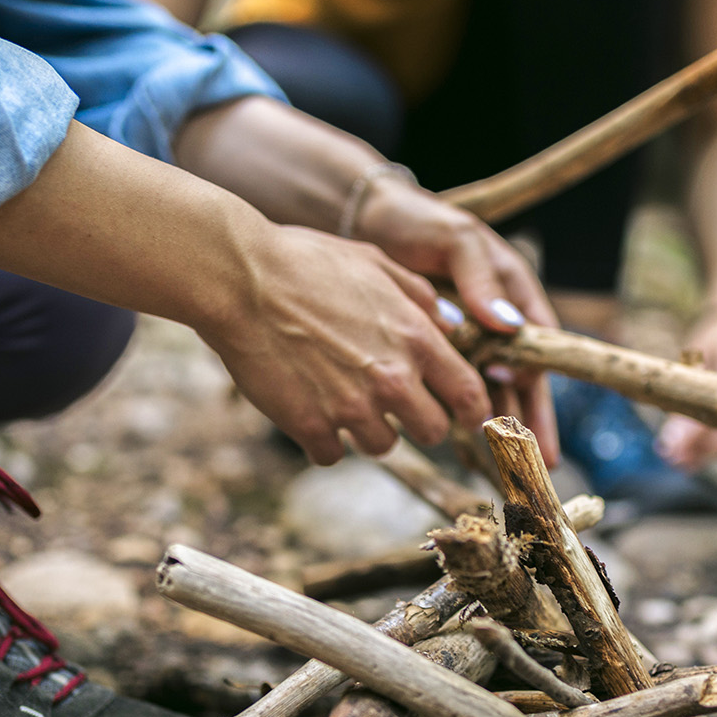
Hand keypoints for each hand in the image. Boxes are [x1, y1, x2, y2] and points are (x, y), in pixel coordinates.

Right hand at [199, 224, 490, 465]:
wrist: (241, 279)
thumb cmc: (305, 261)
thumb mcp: (375, 262)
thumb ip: (420, 296)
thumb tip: (452, 323)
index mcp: (415, 338)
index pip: (469, 395)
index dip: (475, 413)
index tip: (468, 418)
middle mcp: (392, 379)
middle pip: (432, 432)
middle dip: (419, 422)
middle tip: (394, 405)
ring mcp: (351, 408)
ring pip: (382, 446)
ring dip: (367, 429)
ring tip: (342, 399)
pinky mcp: (310, 426)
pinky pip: (332, 454)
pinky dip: (323, 440)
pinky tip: (310, 411)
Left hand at [352, 179, 559, 461]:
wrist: (373, 218)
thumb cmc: (421, 221)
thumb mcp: (456, 239)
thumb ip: (481, 278)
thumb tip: (508, 325)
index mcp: (512, 293)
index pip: (537, 348)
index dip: (537, 387)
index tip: (533, 422)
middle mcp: (496, 321)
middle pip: (520, 380)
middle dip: (531, 423)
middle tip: (542, 466)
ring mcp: (468, 336)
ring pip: (489, 388)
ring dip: (499, 425)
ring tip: (509, 466)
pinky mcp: (437, 346)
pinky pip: (452, 383)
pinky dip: (457, 410)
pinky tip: (461, 441)